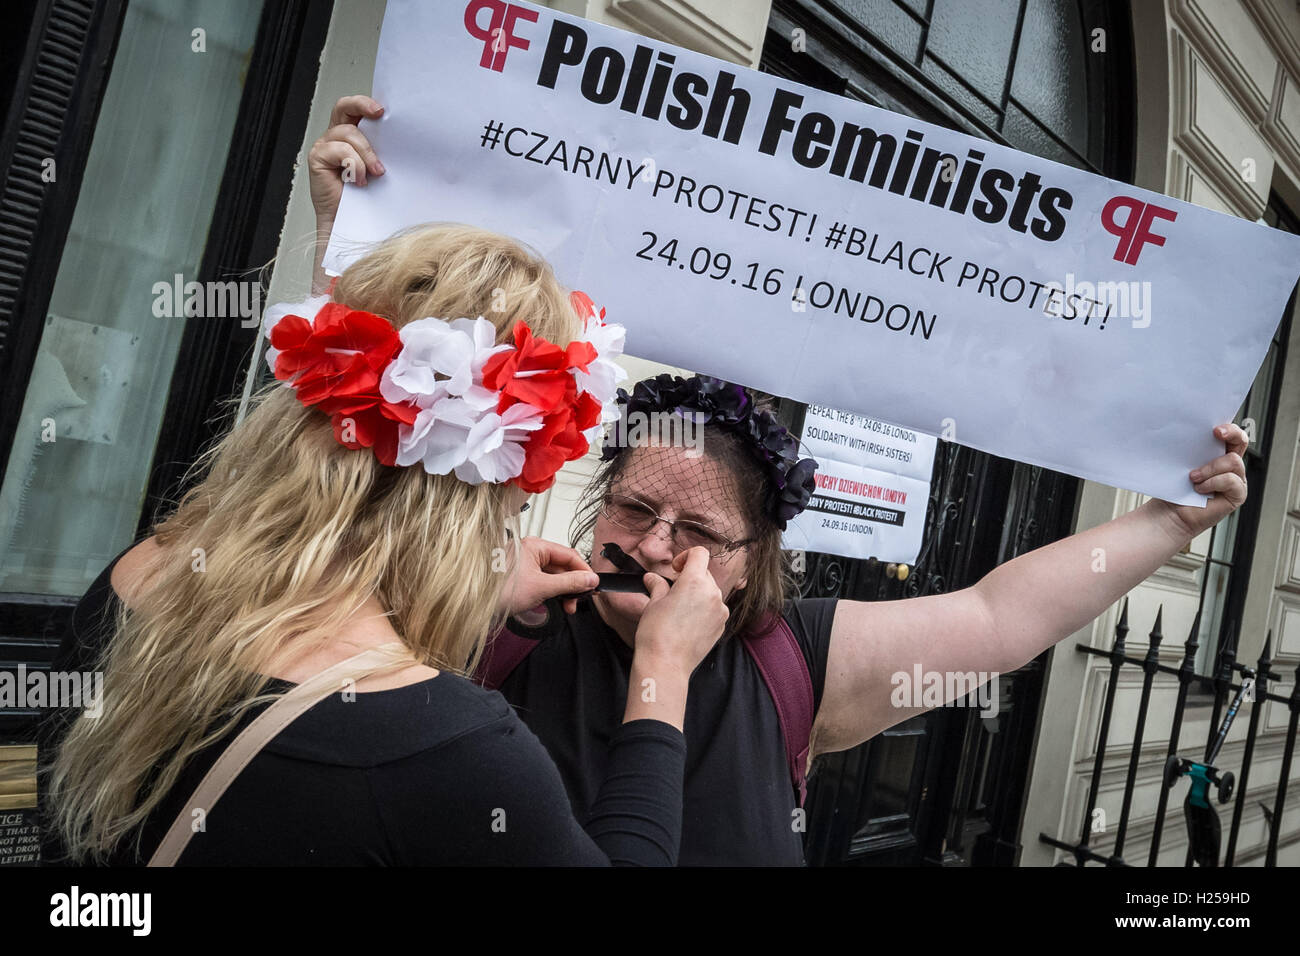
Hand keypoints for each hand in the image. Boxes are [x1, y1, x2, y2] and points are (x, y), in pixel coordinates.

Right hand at [308, 95, 385, 225]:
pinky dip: (354, 164)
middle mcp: (336, 138)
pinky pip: (339, 150)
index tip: (385, 109)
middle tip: (379, 114)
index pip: (355, 109)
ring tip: (376, 172)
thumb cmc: (368, 199)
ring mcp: (325, 147)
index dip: (366, 102)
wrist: (353, 225)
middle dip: (361, 105)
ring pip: (347, 132)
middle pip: (343, 106)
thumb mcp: (381, 169)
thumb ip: (386, 151)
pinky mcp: (318, 159)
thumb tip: (408, 138)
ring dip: (366, 152)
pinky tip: (359, 181)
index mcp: (352, 136)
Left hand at [503, 537, 598, 617]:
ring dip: (562, 591)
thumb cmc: (498, 591)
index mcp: (534, 546)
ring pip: (553, 575)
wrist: (472, 606)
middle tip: (578, 601)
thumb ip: (569, 582)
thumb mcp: (541, 587)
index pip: (569, 555)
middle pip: (562, 566)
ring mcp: (524, 565)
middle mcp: (529, 552)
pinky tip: (554, 602)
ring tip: (566, 606)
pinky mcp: (520, 578)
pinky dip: (551, 592)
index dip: (583, 571)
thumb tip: (589, 579)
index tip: (592, 585)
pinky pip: (543, 581)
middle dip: (573, 585)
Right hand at [633, 547, 728, 676]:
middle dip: (690, 576)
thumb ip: (657, 585)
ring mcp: (720, 610)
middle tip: (672, 591)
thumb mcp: (653, 603)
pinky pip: (714, 608)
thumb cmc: (656, 634)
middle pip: (705, 573)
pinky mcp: (721, 625)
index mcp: (694, 582)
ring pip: (711, 591)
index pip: (699, 554)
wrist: (666, 664)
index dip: (686, 556)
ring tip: (680, 609)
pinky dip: (704, 608)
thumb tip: (652, 578)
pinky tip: (688, 622)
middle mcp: (712, 593)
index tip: (676, 569)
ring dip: (698, 593)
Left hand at [1159, 423, 1248, 539]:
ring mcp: (1236, 479)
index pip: (1230, 434)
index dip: (1229, 427)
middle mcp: (1230, 464)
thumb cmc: (1174, 488)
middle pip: (1241, 441)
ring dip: (1211, 468)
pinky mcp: (1237, 494)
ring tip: (1193, 477)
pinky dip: (1213, 483)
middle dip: (1232, 434)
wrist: (1171, 512)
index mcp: (1217, 453)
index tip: (1215, 427)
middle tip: (1216, 433)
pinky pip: (1232, 481)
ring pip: (1233, 462)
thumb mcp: (1180, 463)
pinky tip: (1199, 488)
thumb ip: (1188, 448)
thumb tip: (1181, 429)